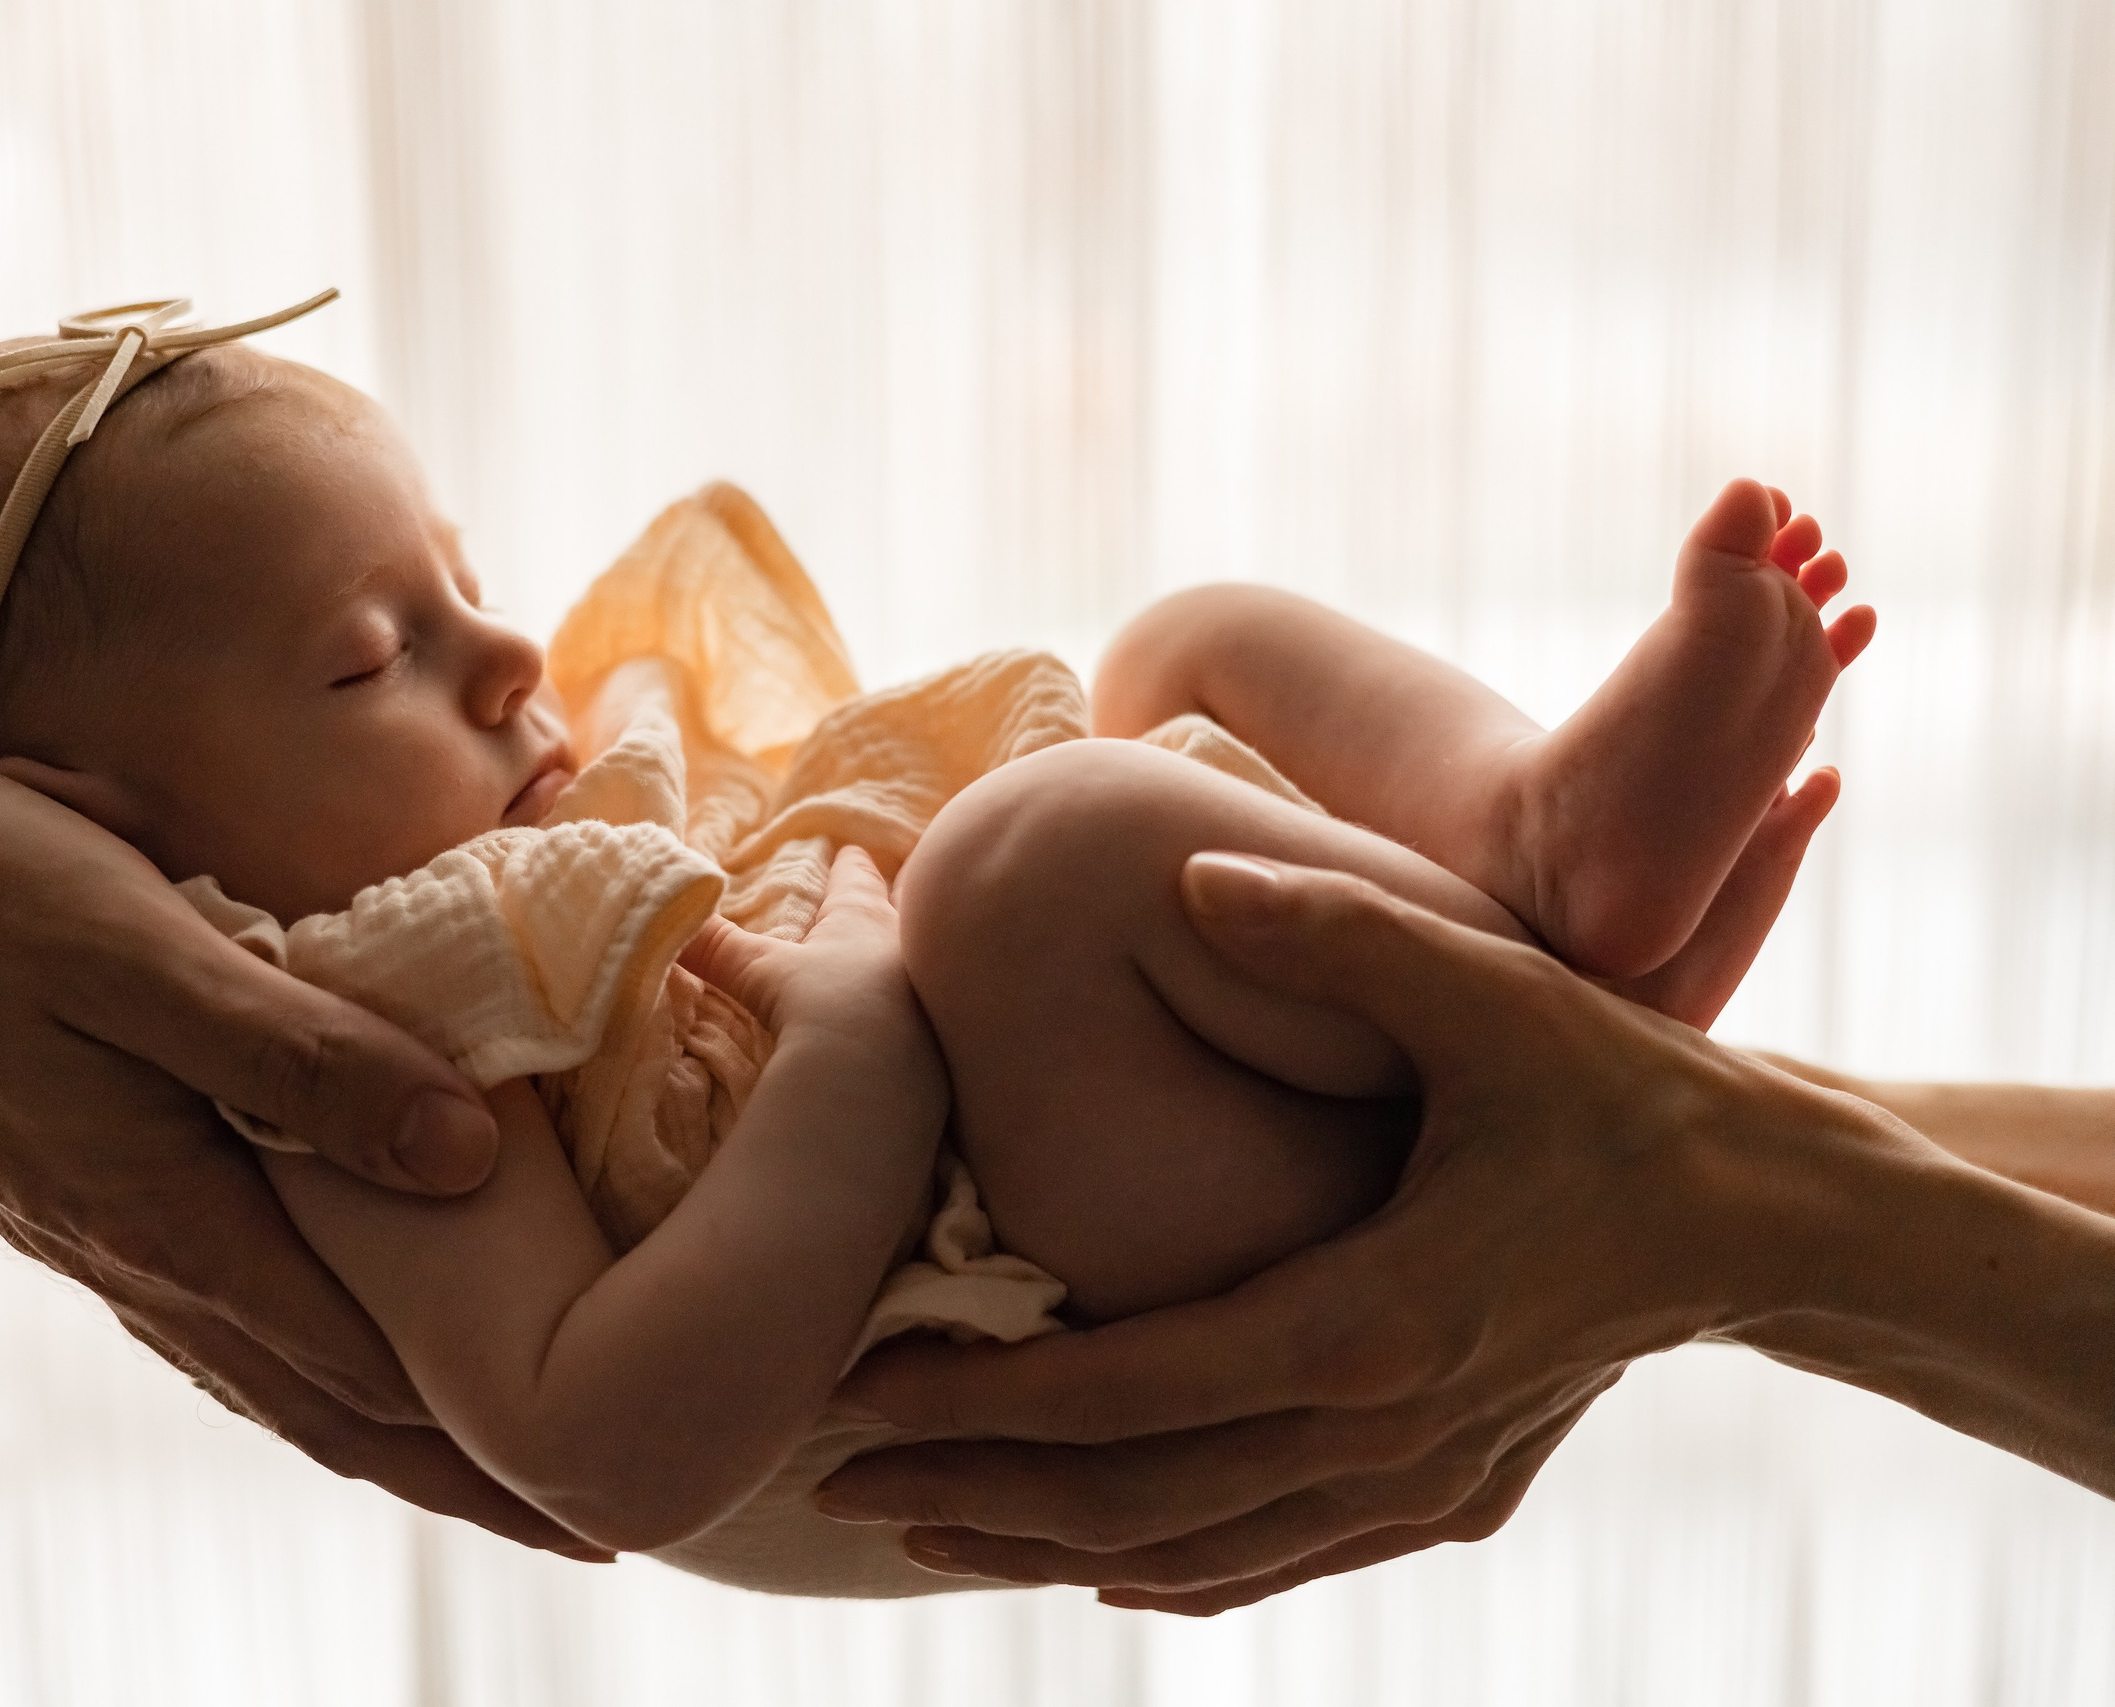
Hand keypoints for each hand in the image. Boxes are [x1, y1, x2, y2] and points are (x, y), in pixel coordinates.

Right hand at [0, 750, 599, 1556]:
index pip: (367, 1377)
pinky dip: (307, 1362)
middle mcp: (144, 1259)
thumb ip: (298, 1056)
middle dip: (462, 1477)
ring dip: (390, 1433)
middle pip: (332, 1411)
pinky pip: (225, 1317)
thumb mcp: (140, 953)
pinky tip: (338, 1355)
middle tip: (589, 1528)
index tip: (603, 1492)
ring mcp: (108, 1237)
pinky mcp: (88, 1194)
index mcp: (171, 1221)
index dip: (494, 1439)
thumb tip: (464, 1156)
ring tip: (490, 1469)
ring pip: (276, 1377)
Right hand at [681, 845, 938, 1063]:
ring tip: (906, 961)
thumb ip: (719, 947)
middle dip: (897, 904)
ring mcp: (936, 996)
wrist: (882, 1082)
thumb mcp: (762, 972)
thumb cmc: (824, 1005)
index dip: (851, 867)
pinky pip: (939, 1019)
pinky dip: (928, 1017)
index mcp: (864, 919)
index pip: (857, 881)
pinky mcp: (948, 1046)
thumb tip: (668, 915)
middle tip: (897, 892)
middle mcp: (908, 947)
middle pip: (906, 913)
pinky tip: (919, 1032)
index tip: (853, 853)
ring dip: (916, 959)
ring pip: (928, 962)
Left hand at [817, 850, 1846, 1611]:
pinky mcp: (1452, 1495)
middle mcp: (1379, 1434)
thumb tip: (1183, 873)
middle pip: (1135, 1499)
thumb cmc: (1624, 1094)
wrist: (1770, 1215)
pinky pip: (1282, 1559)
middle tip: (833, 1477)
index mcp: (1365, 1324)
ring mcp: (1417, 1483)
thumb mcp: (1493, 992)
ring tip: (926, 1524)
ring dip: (1049, 1542)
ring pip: (1195, 1552)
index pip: (1127, 1391)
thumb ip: (1336, 933)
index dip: (983, 1399)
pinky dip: (1177, 1567)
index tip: (862, 1390)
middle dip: (975, 1489)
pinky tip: (1103, 1561)